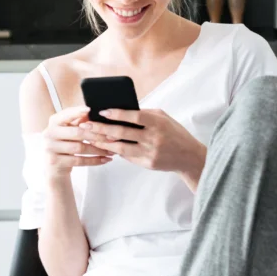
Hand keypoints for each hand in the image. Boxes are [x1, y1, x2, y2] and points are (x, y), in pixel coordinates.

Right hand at [42, 105, 111, 180]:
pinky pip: (79, 161)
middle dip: (96, 135)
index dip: (77, 112)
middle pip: (76, 132)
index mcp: (54, 122)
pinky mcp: (55, 162)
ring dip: (98, 149)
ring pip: (79, 148)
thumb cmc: (66, 145)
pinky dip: (94, 160)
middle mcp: (49, 133)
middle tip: (112, 137)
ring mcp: (50, 148)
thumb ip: (78, 122)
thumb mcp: (69, 132)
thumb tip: (93, 112)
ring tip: (111, 151)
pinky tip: (105, 159)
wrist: (54, 168)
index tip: (90, 109)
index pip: (66, 115)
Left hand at [81, 109, 206, 188]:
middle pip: (123, 133)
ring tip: (91, 138)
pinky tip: (105, 146)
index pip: (134, 116)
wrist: (189, 157)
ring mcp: (150, 152)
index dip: (117, 114)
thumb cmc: (174, 133)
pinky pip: (127, 157)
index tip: (102, 111)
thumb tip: (122, 111)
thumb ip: (145, 114)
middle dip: (102, 129)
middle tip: (87, 125)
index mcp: (158, 123)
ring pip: (121, 148)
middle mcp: (154, 138)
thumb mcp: (164, 118)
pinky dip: (115, 151)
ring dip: (104, 142)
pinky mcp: (148, 164)